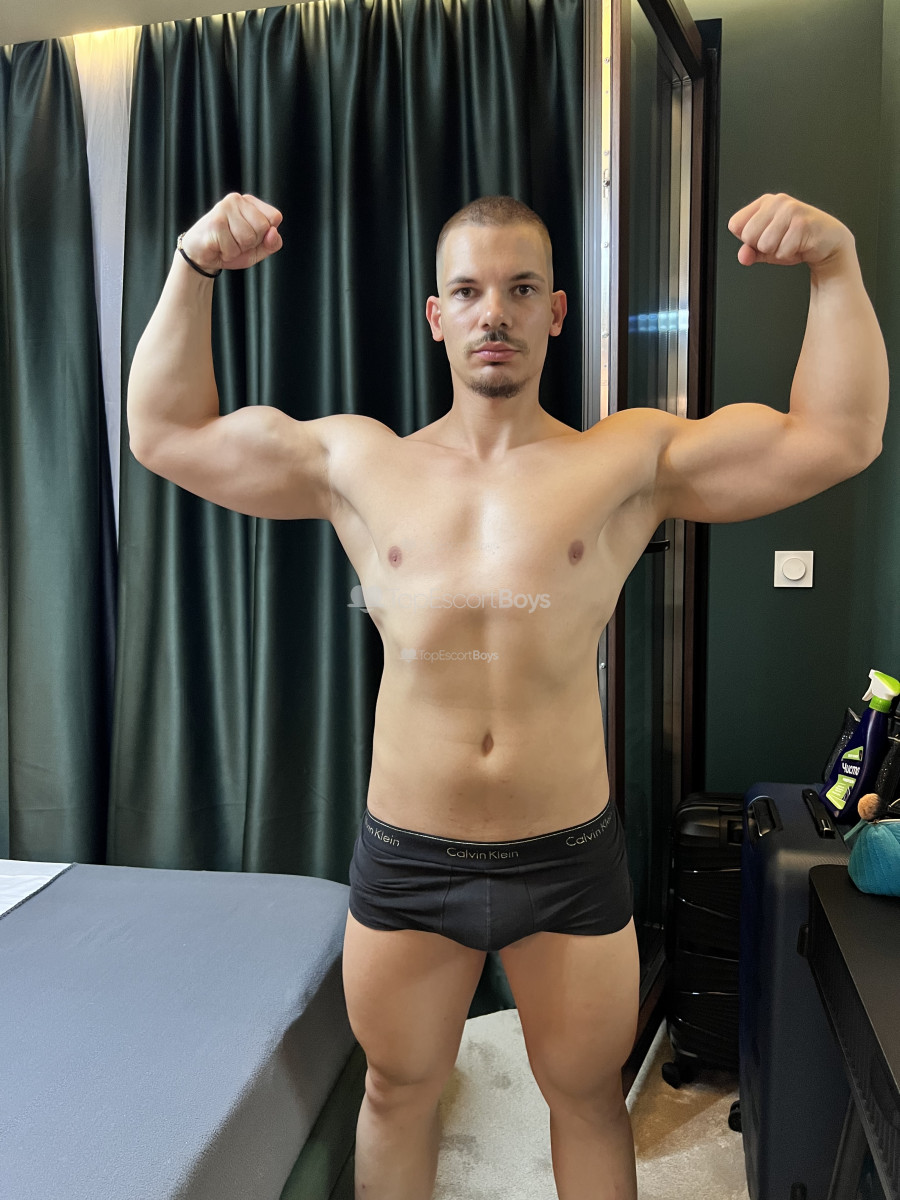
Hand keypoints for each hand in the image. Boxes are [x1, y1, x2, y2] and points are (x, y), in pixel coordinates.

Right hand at [180, 192, 282, 272]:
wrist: (200, 256)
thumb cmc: (229, 249)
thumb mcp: (257, 250)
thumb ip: (272, 243)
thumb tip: (273, 232)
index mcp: (250, 202)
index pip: (275, 217)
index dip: (266, 235)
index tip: (250, 236)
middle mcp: (237, 199)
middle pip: (263, 227)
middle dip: (252, 243)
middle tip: (235, 242)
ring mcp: (224, 208)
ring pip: (248, 238)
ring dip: (238, 249)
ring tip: (226, 243)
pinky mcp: (215, 222)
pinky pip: (233, 247)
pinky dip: (228, 254)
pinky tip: (218, 246)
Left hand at [727, 193, 853, 269]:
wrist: (827, 242)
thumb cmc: (796, 241)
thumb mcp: (767, 248)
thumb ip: (750, 251)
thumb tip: (743, 256)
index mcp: (764, 203)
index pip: (735, 225)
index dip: (747, 239)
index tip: (764, 237)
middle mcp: (777, 202)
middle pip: (747, 236)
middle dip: (762, 247)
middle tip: (780, 241)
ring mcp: (790, 210)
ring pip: (764, 244)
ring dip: (777, 252)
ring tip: (790, 243)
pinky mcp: (802, 223)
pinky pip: (782, 250)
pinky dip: (789, 254)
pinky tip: (800, 245)